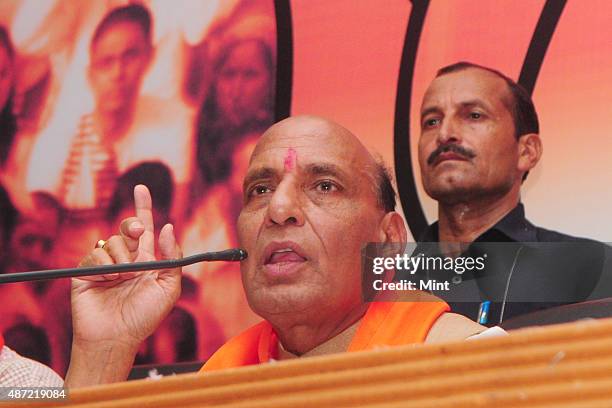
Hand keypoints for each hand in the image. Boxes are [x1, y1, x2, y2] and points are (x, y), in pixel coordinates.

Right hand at [66, 185, 180, 385]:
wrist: (116, 337)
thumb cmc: (145, 316)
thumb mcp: (168, 287)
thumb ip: (172, 257)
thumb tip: (168, 227)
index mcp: (147, 260)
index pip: (146, 228)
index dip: (143, 207)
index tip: (141, 188)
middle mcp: (126, 259)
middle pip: (128, 229)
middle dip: (133, 226)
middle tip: (139, 235)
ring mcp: (105, 264)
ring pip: (114, 241)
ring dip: (122, 257)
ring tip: (124, 278)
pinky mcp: (87, 271)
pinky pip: (96, 253)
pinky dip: (105, 264)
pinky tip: (109, 279)